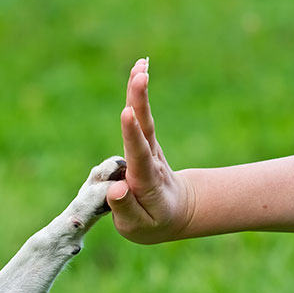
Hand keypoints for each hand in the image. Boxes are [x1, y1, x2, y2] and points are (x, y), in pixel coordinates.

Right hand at [107, 58, 194, 243]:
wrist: (176, 212)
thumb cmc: (153, 222)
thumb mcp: (138, 227)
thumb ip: (126, 209)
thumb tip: (117, 188)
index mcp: (146, 181)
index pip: (138, 155)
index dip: (132, 135)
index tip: (127, 114)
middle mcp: (150, 160)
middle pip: (145, 129)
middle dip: (140, 102)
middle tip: (140, 76)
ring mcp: (149, 148)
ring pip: (144, 118)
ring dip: (140, 91)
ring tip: (140, 65)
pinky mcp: (145, 141)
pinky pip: (141, 115)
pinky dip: (138, 93)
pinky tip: (139, 69)